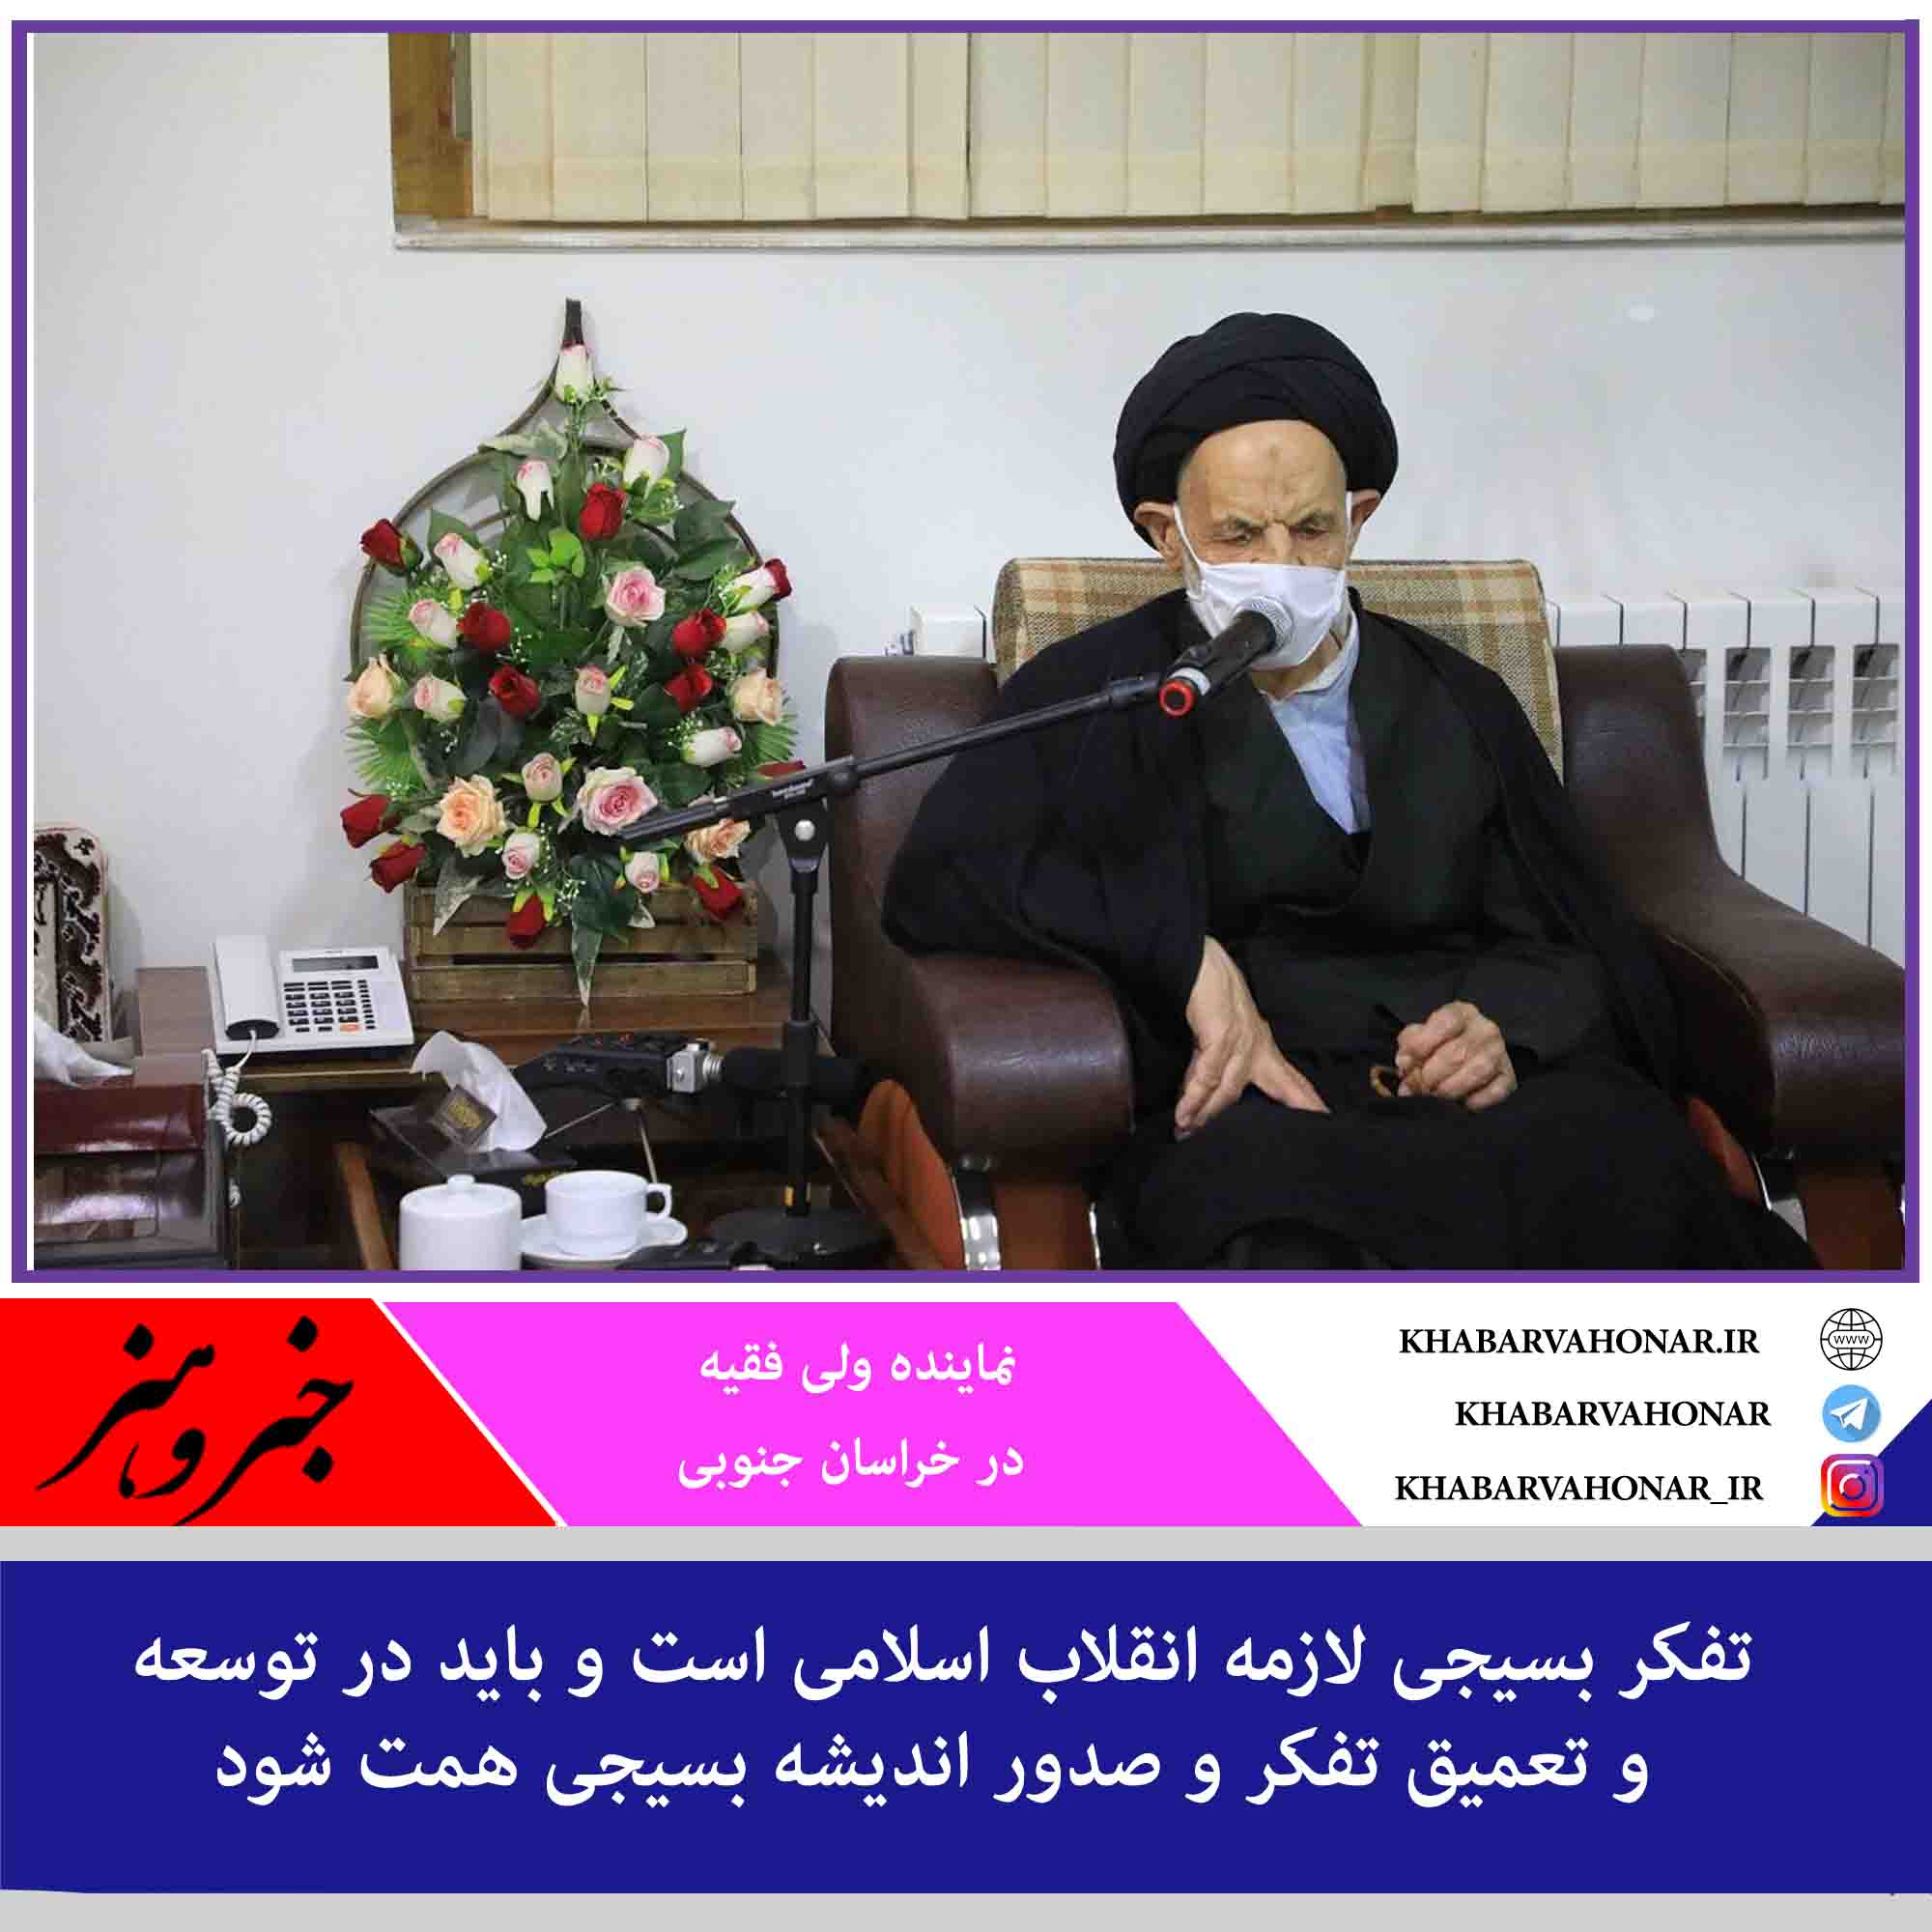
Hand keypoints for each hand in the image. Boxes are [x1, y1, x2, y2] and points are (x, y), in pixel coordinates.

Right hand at [1177, 937, 1328, 1136]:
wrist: (1201, 964)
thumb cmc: (1212, 995)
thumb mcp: (1220, 1034)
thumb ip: (1216, 1064)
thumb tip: (1202, 1096)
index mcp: (1262, 1047)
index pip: (1292, 1080)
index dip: (1308, 1101)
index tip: (1327, 1121)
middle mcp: (1257, 1046)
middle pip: (1282, 1088)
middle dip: (1291, 1112)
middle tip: (1284, 1142)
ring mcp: (1241, 1042)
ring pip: (1229, 1090)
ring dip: (1206, 1115)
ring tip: (1187, 1134)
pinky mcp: (1221, 1036)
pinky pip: (1207, 1076)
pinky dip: (1193, 1098)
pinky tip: (1183, 1114)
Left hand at [1395, 1001, 1515, 1109]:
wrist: (1471, 1054)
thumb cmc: (1440, 1044)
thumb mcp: (1421, 1035)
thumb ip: (1409, 1045)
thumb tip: (1405, 1065)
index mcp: (1462, 1013)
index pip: (1444, 1023)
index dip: (1421, 1046)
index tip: (1405, 1064)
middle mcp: (1486, 1030)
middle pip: (1455, 1054)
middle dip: (1429, 1077)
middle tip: (1416, 1087)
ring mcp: (1500, 1053)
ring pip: (1474, 1074)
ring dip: (1448, 1090)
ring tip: (1434, 1094)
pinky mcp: (1509, 1077)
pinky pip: (1493, 1093)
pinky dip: (1473, 1102)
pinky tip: (1460, 1101)